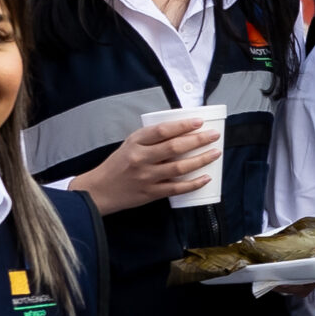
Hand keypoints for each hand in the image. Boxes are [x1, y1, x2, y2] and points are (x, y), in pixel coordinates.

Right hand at [69, 118, 219, 214]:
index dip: (183, 125)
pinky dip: (193, 184)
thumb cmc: (118, 164)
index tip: (199, 122)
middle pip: (174, 147)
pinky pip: (176, 188)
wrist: (99, 189)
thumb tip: (181, 131)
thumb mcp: (130, 144)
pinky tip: (205, 178)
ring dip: (200, 160)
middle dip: (198, 140)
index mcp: (135, 142)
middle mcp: (141, 158)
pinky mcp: (150, 193)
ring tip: (215, 153)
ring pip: (179, 168)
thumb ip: (151, 139)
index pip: (162, 130)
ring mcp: (146, 177)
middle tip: (214, 135)